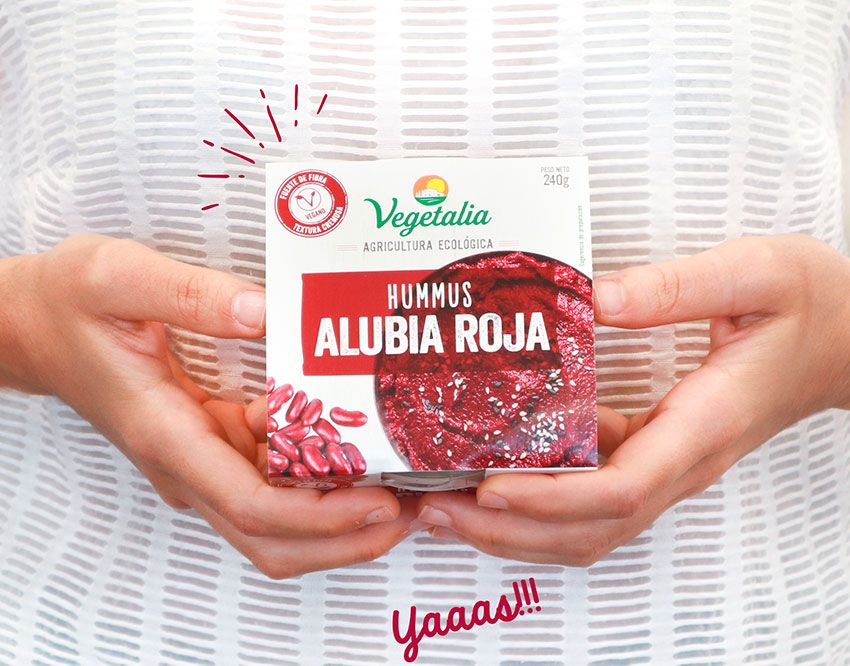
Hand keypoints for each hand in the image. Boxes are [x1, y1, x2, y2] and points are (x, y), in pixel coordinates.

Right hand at [2, 234, 412, 576]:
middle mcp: (188, 464)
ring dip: (337, 518)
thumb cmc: (69, 305)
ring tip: (401, 488)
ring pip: (275, 520)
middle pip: (271, 537)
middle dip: (345, 537)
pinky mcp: (212, 447)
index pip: (250, 503)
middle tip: (411, 509)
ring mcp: (201, 461)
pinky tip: (356, 451)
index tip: (379, 503)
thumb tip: (268, 311)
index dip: (320, 516)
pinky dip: (316, 481)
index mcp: (167, 434)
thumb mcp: (116, 277)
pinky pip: (271, 481)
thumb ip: (190, 293)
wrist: (36, 327)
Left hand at [416, 234, 849, 564]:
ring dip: (514, 528)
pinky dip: (538, 501)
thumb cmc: (811, 308)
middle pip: (588, 528)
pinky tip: (493, 476)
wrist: (847, 338)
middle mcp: (681, 462)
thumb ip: (674, 287)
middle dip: (507, 530)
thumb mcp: (754, 275)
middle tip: (433, 510)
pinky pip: (591, 497)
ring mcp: (668, 464)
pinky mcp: (655, 453)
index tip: (489, 488)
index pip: (619, 488)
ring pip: (587, 526)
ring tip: (443, 508)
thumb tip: (590, 297)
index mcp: (703, 425)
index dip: (548, 498)